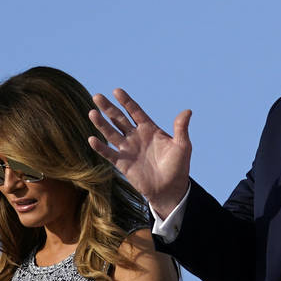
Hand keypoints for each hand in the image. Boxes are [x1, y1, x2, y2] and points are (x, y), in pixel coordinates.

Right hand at [88, 88, 191, 216]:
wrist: (170, 190)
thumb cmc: (178, 167)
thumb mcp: (182, 146)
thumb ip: (181, 128)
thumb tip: (188, 111)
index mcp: (149, 129)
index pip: (135, 112)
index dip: (126, 101)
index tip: (117, 91)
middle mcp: (136, 137)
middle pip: (119, 119)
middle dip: (108, 108)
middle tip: (97, 96)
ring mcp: (128, 149)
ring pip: (111, 133)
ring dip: (101, 124)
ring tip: (92, 112)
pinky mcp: (122, 163)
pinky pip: (109, 154)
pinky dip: (100, 147)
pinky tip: (92, 139)